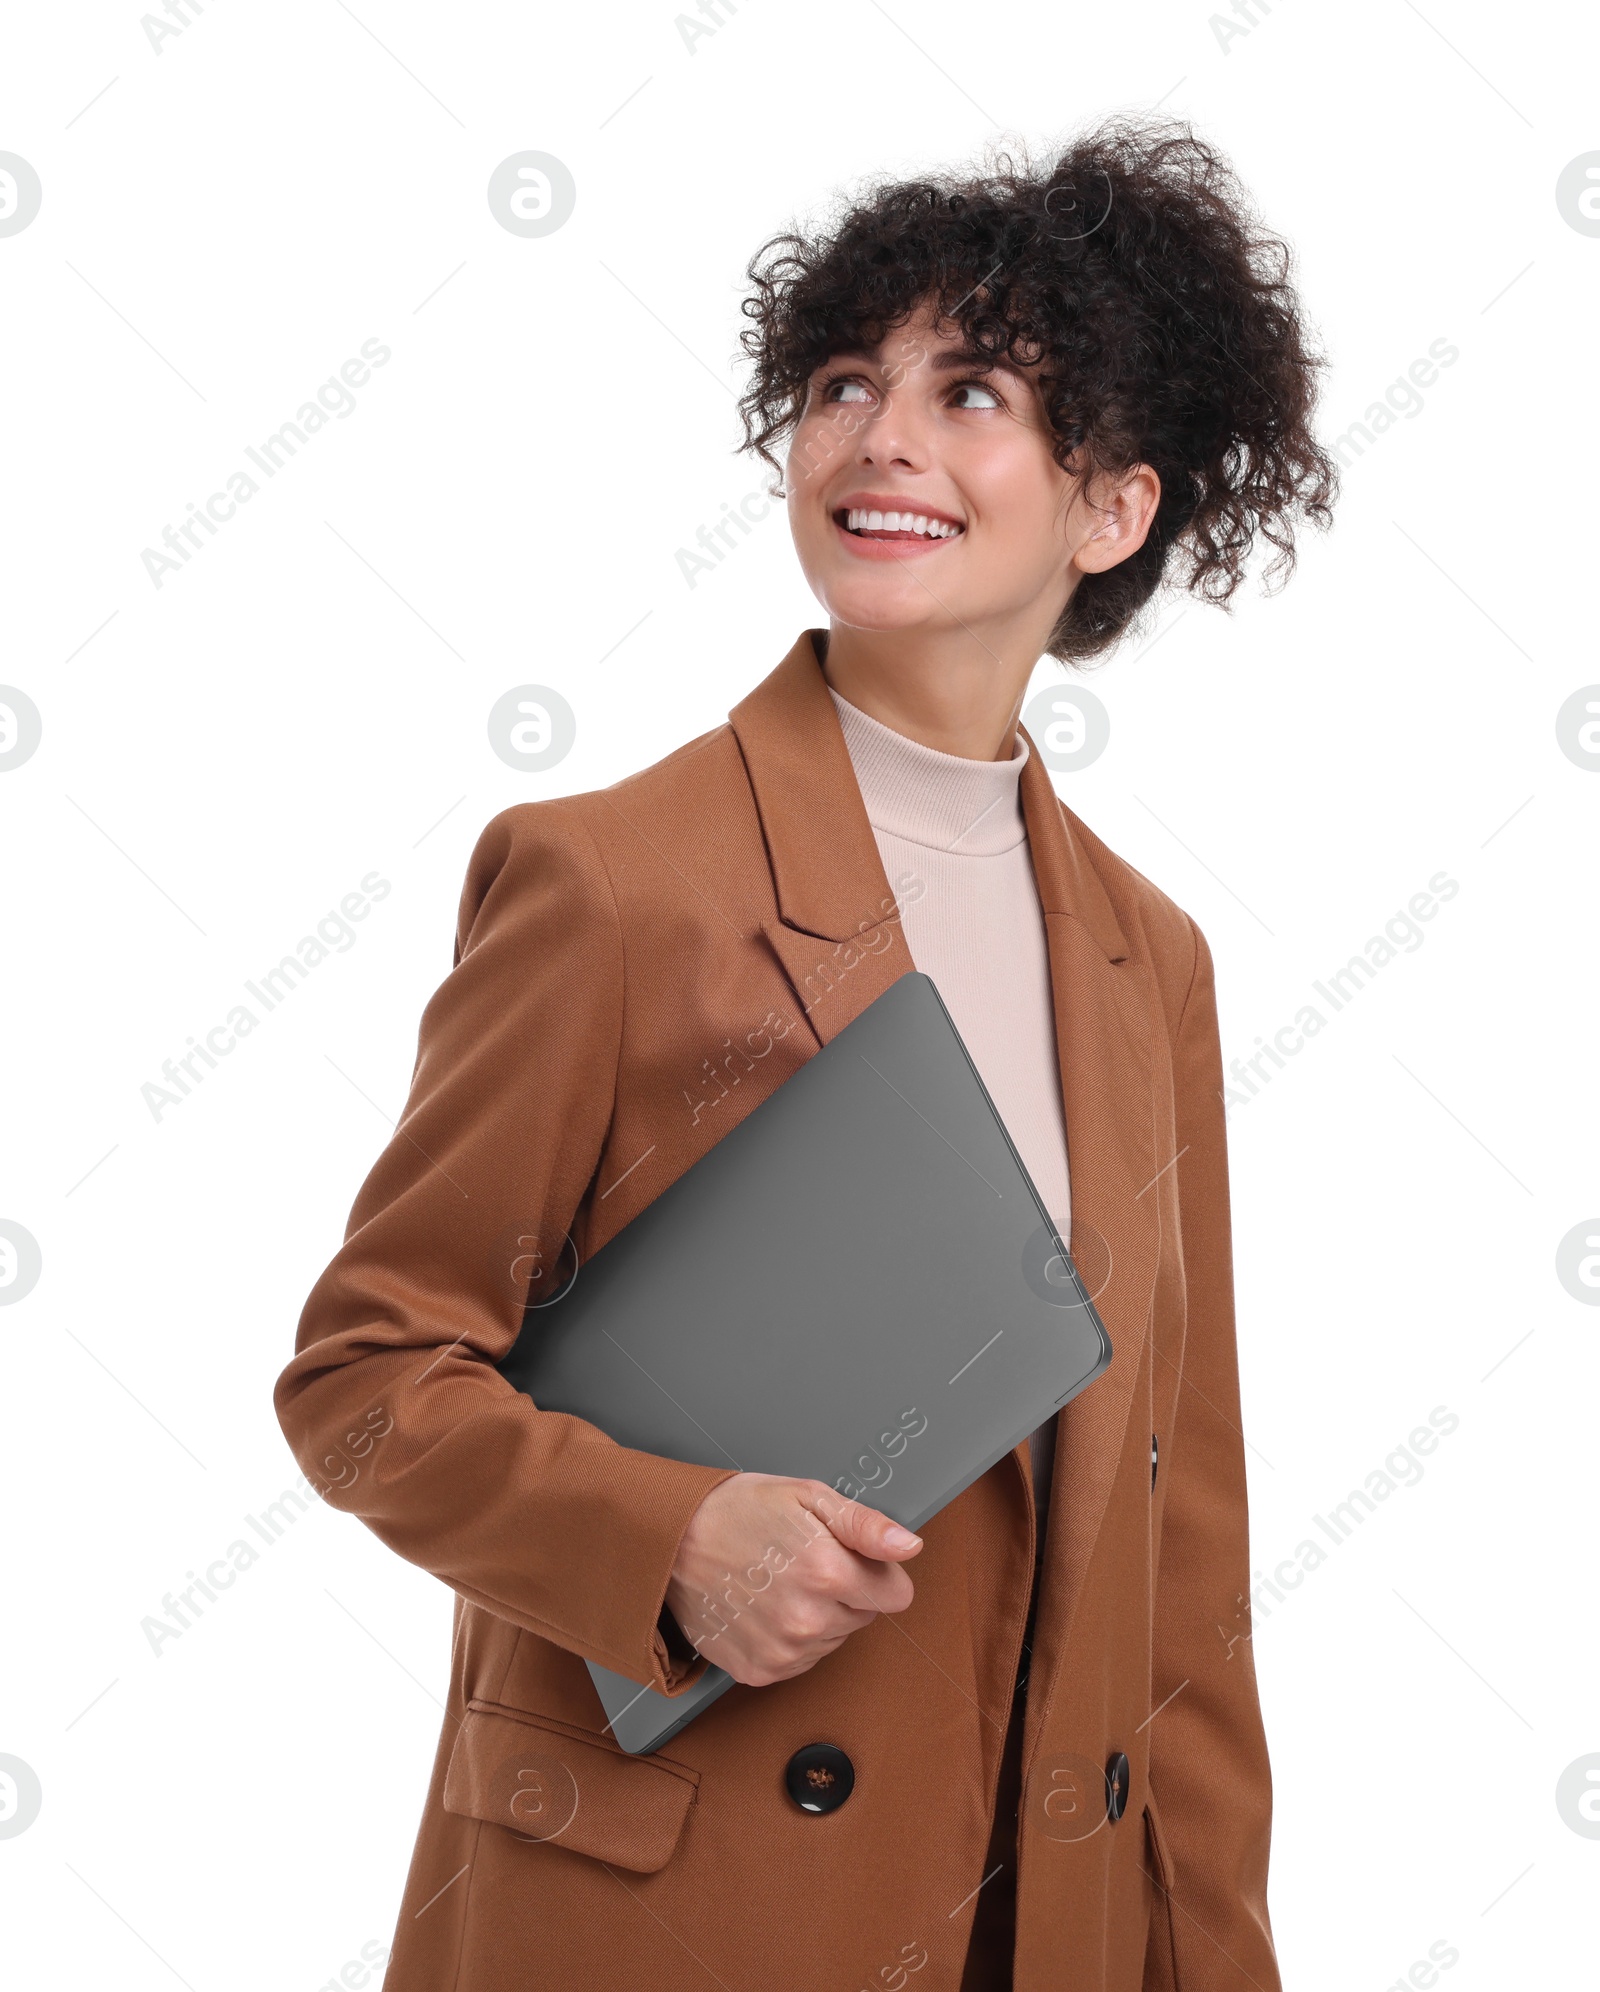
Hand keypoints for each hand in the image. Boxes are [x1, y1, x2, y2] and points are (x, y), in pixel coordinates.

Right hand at [664, 1472, 922, 1687]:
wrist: (670, 1541)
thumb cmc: (736, 1510)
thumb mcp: (807, 1496)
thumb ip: (866, 1525)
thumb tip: (909, 1546)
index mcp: (826, 1572)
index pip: (897, 1595)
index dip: (876, 1571)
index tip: (848, 1556)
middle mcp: (808, 1621)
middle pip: (864, 1617)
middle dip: (844, 1590)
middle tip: (802, 1560)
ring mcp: (783, 1652)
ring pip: (833, 1639)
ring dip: (817, 1615)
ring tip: (777, 1581)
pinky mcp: (760, 1672)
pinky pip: (802, 1660)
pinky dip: (790, 1638)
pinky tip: (764, 1607)